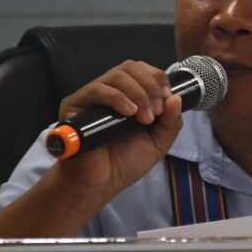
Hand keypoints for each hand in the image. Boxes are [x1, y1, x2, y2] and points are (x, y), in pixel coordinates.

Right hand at [53, 60, 183, 201]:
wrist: (100, 184)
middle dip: (150, 86)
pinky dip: (117, 98)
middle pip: (131, 67)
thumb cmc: (124, 163)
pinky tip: (129, 112)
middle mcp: (110, 92)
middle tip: (155, 112)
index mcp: (129, 96)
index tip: (166, 100)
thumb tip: (176, 97)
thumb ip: (171, 122)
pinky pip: (97, 90)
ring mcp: (92, 97)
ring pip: (116, 75)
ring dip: (138, 93)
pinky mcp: (75, 105)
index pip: (143, 70)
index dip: (158, 79)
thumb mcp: (158, 143)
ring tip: (144, 118)